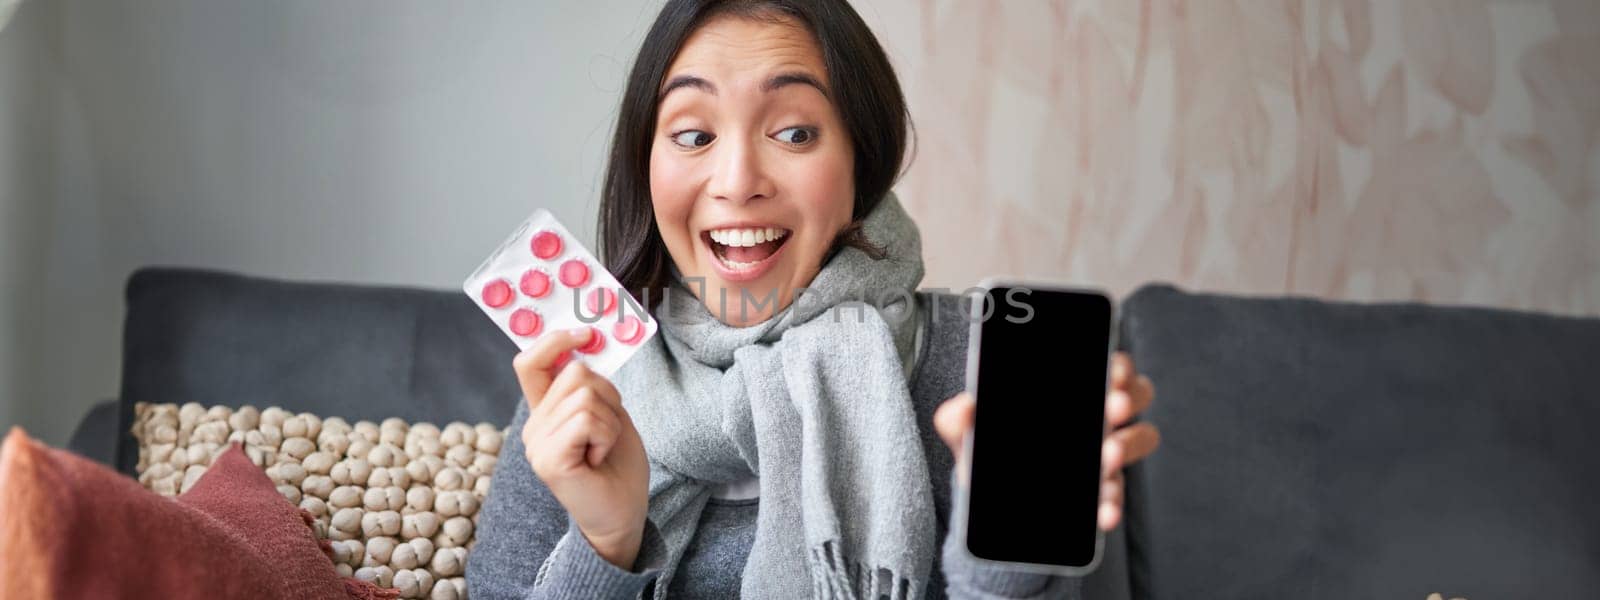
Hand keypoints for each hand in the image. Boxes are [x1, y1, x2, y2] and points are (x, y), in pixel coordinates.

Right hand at [515, 328, 649, 569]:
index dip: (554, 341)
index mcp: (545, 412)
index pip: (530, 362)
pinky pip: (587, 419)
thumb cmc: (618, 465)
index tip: (584, 334)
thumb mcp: (608, 414)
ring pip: (585, 395)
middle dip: (608, 396)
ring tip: (603, 448)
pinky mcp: (549, 460)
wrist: (623, 514)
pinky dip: (606, 436)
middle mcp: (533, 426)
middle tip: (608, 431)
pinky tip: (598, 459)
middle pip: (575, 373)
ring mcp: (537, 444)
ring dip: (610, 421)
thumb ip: (591, 385)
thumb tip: (584, 345)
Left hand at [934, 352, 1159, 530]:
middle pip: (1136, 394)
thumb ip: (959, 418)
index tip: (1111, 370)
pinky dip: (1113, 502)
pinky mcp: (1102, 492)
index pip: (1109, 364)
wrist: (989, 497)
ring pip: (1139, 439)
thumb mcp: (970, 430)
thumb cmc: (990, 446)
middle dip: (1128, 398)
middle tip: (1110, 407)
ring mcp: (1106, 453)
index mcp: (1073, 389)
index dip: (1117, 364)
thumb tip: (963, 408)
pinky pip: (1118, 495)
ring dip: (1128, 445)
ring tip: (1108, 456)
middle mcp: (1099, 415)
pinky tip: (1102, 511)